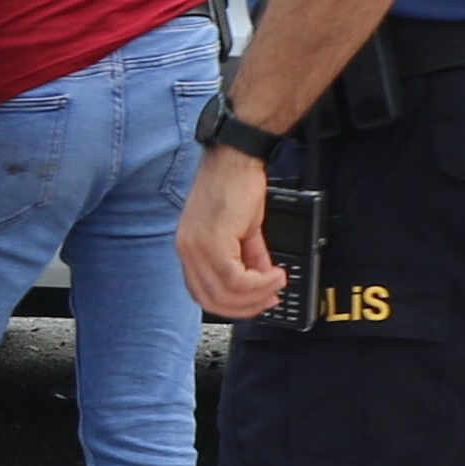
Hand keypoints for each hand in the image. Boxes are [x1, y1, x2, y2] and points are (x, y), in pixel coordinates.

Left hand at [178, 144, 285, 321]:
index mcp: (189, 249)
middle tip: (270, 299)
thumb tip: (264, 277)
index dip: (232, 305)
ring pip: (225, 293)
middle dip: (246, 307)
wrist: (236, 158)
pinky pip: (235, 278)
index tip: (257, 302)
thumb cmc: (235, 185)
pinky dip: (259, 283)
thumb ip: (250, 256)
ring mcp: (197, 247)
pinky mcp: (213, 241)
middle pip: (212, 301)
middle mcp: (187, 251)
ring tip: (277, 283)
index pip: (203, 294)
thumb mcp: (242, 229)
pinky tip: (275, 275)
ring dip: (257, 295)